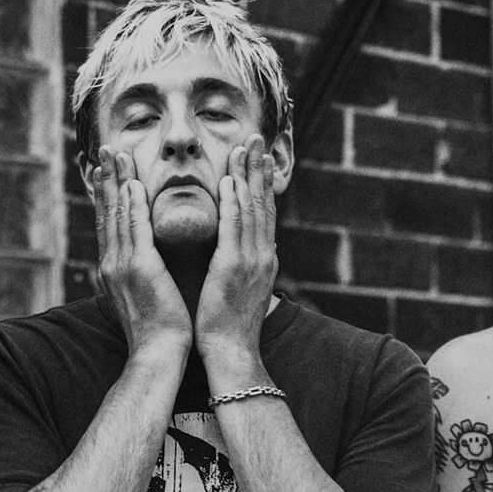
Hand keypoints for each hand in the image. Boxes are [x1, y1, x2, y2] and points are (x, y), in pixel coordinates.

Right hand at [93, 148, 188, 356]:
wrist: (159, 354)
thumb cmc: (159, 330)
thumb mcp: (146, 296)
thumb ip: (143, 274)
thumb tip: (146, 262)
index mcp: (115, 269)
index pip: (111, 223)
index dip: (109, 194)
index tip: (109, 170)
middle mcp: (112, 263)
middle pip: (108, 211)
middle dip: (107, 178)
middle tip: (106, 149)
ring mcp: (122, 265)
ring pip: (118, 213)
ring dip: (117, 181)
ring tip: (116, 154)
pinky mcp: (139, 268)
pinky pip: (135, 229)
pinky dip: (132, 205)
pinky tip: (132, 184)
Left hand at [194, 139, 277, 369]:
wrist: (231, 353)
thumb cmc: (229, 326)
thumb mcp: (242, 290)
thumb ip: (246, 266)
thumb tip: (252, 250)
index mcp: (262, 259)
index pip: (263, 213)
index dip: (262, 183)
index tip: (259, 157)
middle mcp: (262, 255)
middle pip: (263, 203)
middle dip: (260, 169)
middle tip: (257, 138)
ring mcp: (251, 261)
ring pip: (252, 208)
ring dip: (249, 175)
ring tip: (246, 147)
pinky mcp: (234, 268)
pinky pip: (235, 228)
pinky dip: (235, 202)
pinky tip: (231, 180)